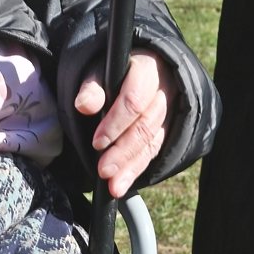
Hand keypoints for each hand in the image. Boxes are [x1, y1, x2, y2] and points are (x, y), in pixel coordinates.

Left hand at [74, 50, 177, 197]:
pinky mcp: (168, 127)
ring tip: (114, 186)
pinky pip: (155, 149)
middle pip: (145, 125)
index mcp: (147, 68)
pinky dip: (138, 168)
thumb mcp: (100, 68)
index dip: (115, 123)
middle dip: (123, 151)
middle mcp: (164, 90)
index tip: (97, 142)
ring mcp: (170, 110)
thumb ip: (93, 86)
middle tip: (104, 171)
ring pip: (153, 141)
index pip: (134, 100)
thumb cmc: (114, 68)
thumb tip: (84, 105)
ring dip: (132, 166)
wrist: (137, 67)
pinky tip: (124, 183)